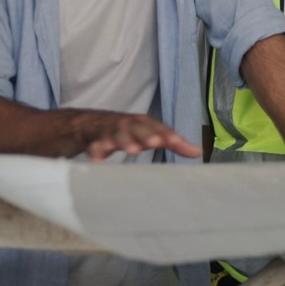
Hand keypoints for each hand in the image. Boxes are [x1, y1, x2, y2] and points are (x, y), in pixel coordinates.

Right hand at [77, 111, 201, 160]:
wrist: (86, 124)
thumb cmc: (125, 131)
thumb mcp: (148, 134)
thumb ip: (172, 143)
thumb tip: (197, 152)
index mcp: (142, 123)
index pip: (156, 127)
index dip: (166, 133)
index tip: (176, 141)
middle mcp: (127, 124)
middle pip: (137, 127)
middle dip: (146, 134)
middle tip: (156, 142)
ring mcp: (109, 131)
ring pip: (117, 134)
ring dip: (125, 141)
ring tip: (133, 150)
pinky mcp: (93, 141)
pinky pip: (94, 146)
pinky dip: (96, 153)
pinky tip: (98, 162)